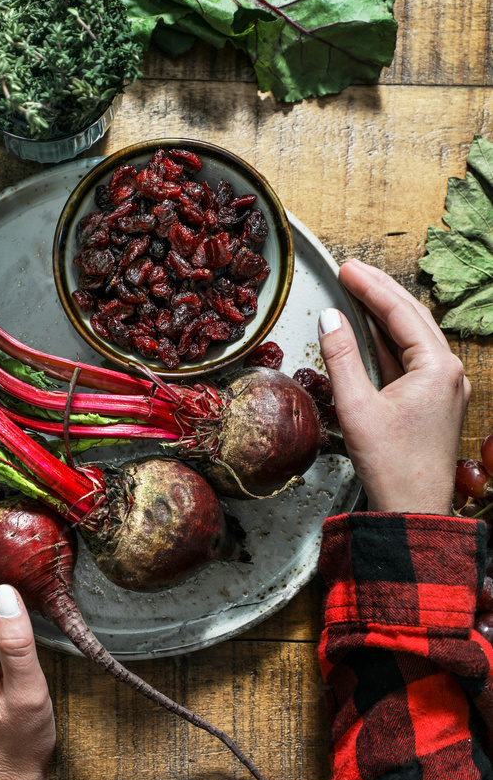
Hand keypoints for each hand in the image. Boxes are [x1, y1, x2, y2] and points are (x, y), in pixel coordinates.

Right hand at [318, 259, 469, 514]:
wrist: (412, 511)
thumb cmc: (392, 466)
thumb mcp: (356, 407)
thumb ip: (341, 358)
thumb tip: (330, 319)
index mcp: (437, 368)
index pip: (400, 312)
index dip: (370, 286)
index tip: (347, 268)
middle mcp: (449, 373)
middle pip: (412, 318)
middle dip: (380, 292)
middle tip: (351, 271)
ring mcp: (444, 388)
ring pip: (413, 338)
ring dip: (384, 316)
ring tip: (357, 293)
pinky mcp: (435, 402)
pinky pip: (411, 361)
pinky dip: (388, 343)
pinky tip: (370, 334)